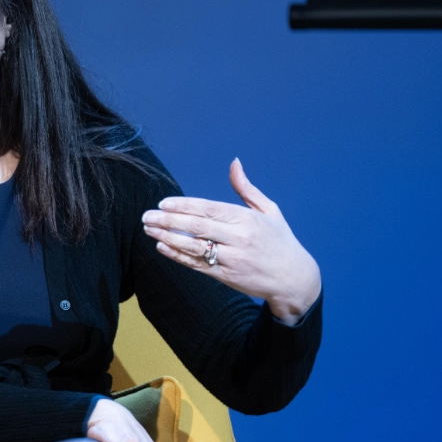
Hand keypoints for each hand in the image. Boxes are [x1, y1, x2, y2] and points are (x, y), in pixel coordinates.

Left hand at [140, 159, 321, 324]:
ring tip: (149, 229)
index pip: (210, 209)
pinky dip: (178, 256)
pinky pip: (198, 265)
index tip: (164, 203)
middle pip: (198, 227)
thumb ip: (246, 189)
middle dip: (170, 220)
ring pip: (195, 247)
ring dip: (169, 238)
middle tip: (147, 216)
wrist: (294, 279)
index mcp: (248, 220)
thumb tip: (234, 163)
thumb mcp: (268, 211)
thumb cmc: (279, 240)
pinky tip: (162, 247)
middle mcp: (240, 239)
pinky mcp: (227, 276)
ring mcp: (232, 259)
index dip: (185, 206)